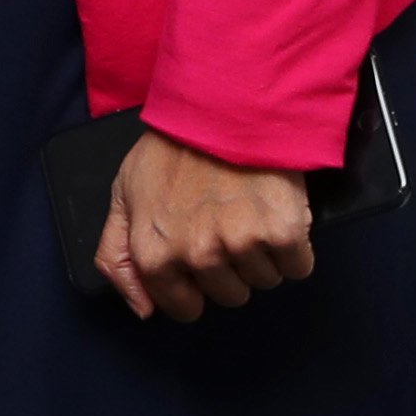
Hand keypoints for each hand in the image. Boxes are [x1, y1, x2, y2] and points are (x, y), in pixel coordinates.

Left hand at [100, 127, 318, 321]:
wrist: (222, 105)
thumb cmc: (173, 147)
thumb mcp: (124, 194)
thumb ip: (118, 256)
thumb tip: (143, 310)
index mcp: (154, 253)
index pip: (184, 307)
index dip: (195, 284)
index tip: (200, 257)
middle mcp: (197, 255)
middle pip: (229, 295)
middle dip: (230, 265)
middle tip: (224, 221)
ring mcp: (241, 244)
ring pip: (263, 281)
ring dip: (261, 253)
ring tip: (247, 210)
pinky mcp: (282, 233)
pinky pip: (297, 267)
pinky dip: (294, 247)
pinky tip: (274, 212)